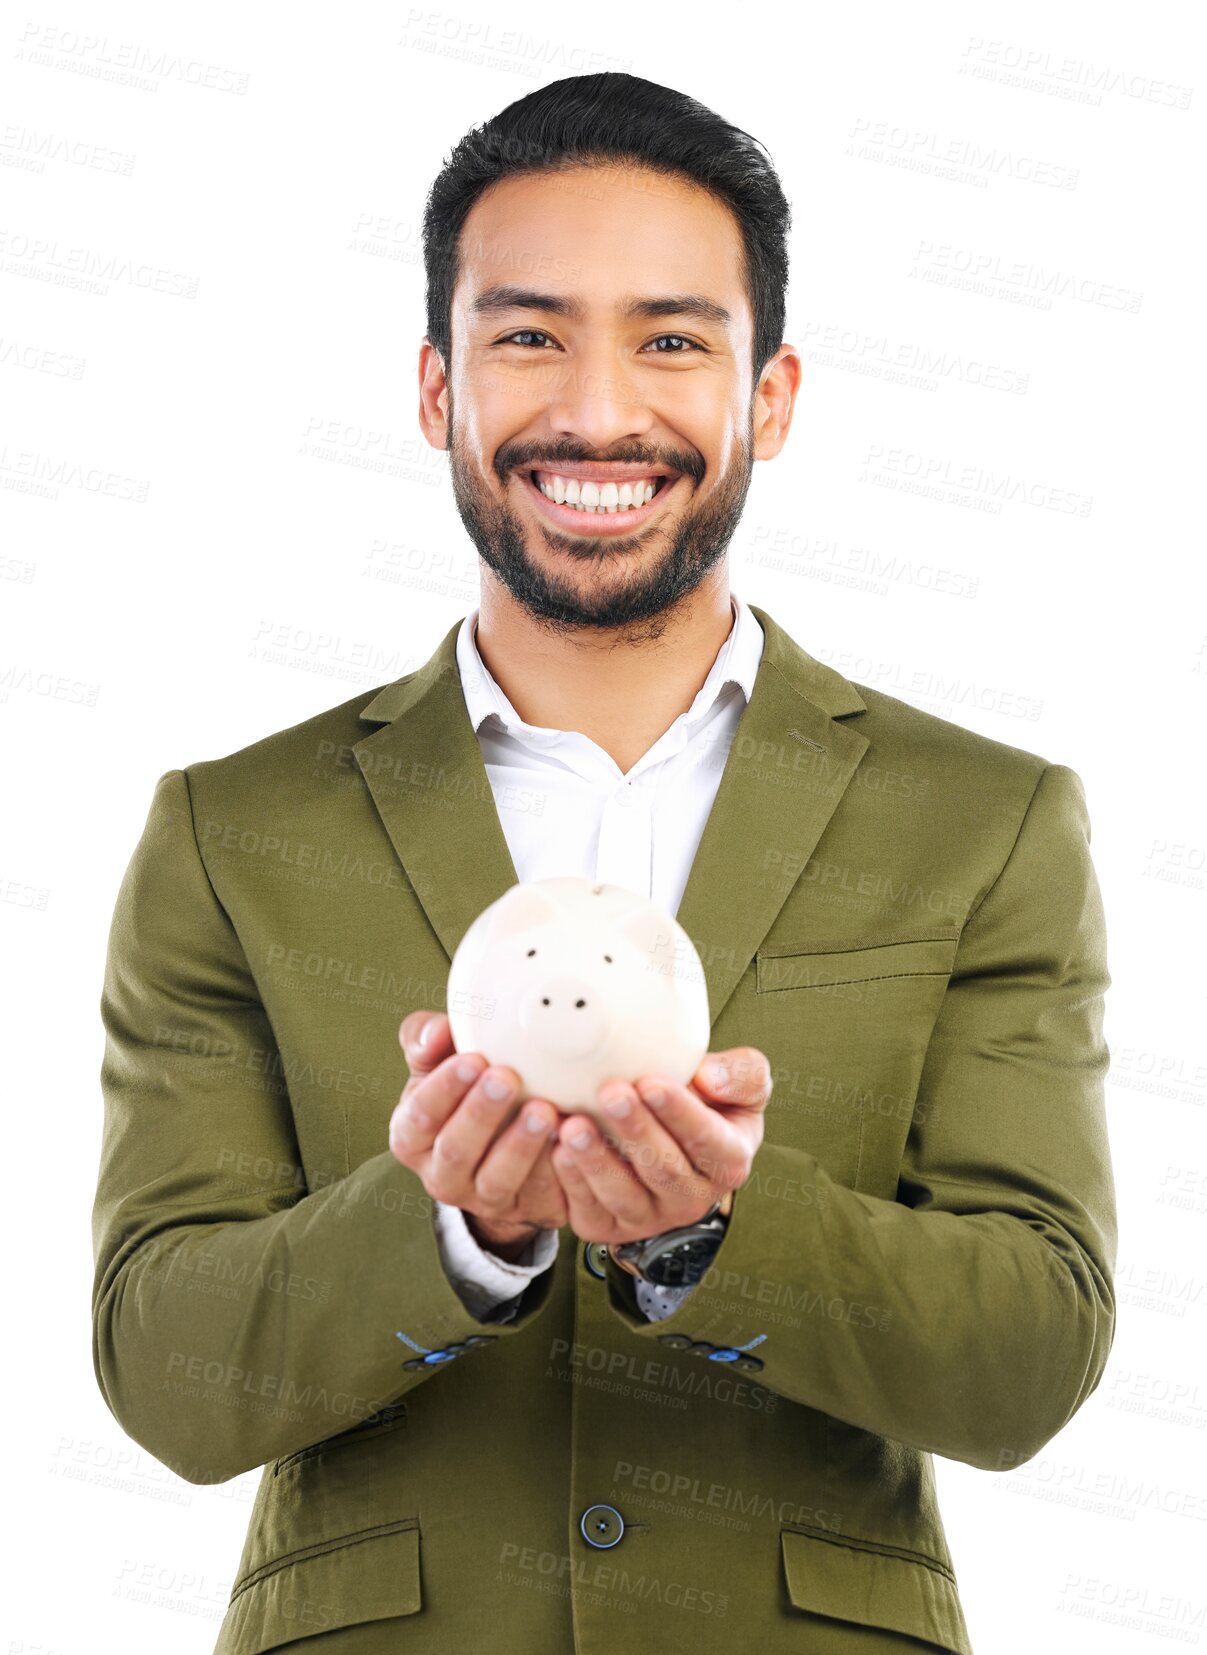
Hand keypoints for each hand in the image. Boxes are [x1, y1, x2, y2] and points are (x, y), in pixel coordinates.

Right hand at [388, 1010, 567, 1262]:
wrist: (502, 1145)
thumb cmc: (467, 1091)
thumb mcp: (440, 1065)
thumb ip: (429, 1042)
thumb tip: (437, 1030)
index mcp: (412, 1139)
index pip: (420, 1116)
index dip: (444, 1088)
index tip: (472, 1059)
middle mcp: (442, 1176)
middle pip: (456, 1150)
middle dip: (482, 1114)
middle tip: (507, 1078)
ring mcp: (484, 1199)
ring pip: (498, 1179)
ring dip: (522, 1145)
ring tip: (544, 1110)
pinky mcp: (528, 1211)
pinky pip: (543, 1196)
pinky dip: (559, 1170)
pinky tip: (573, 1139)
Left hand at [551, 1047, 771, 1245]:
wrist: (668, 1138)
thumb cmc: (707, 1104)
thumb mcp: (741, 1085)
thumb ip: (742, 1074)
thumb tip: (709, 1079)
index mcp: (728, 1161)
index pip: (708, 1140)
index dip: (679, 1113)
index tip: (651, 1083)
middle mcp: (693, 1198)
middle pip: (663, 1168)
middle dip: (635, 1130)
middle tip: (610, 1092)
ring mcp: (650, 1217)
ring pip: (624, 1195)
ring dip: (597, 1161)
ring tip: (574, 1125)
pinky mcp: (610, 1227)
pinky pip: (590, 1211)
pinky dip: (571, 1182)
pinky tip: (557, 1150)